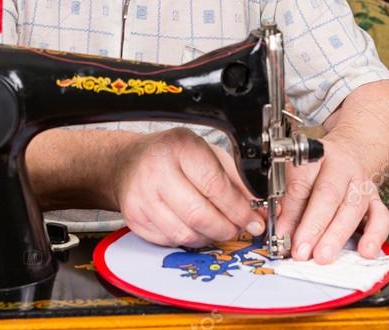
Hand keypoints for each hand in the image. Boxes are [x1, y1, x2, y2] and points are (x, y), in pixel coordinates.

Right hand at [112, 128, 266, 247]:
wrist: (129, 162)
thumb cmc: (171, 155)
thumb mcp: (206, 152)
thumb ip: (234, 178)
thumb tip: (259, 207)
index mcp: (179, 147)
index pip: (215, 186)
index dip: (239, 208)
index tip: (254, 220)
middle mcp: (156, 170)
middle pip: (199, 214)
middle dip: (226, 228)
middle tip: (237, 228)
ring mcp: (142, 196)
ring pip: (185, 233)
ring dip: (209, 237)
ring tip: (217, 228)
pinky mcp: (135, 218)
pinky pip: (170, 240)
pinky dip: (189, 240)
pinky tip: (195, 228)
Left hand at [277, 132, 388, 263]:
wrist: (347, 154)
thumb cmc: (316, 170)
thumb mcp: (297, 176)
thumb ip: (289, 202)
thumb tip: (281, 232)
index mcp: (314, 157)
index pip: (302, 183)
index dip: (291, 212)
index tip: (281, 234)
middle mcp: (341, 167)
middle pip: (328, 195)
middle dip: (313, 227)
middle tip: (301, 250)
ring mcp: (361, 183)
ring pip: (352, 208)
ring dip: (336, 236)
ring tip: (323, 256)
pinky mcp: (377, 199)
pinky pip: (381, 217)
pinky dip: (374, 236)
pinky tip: (365, 252)